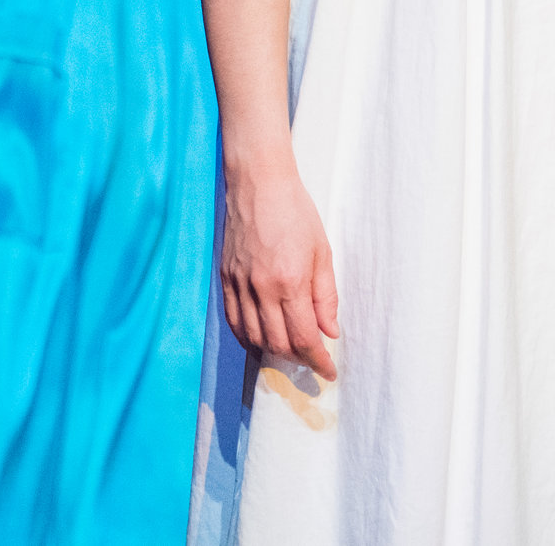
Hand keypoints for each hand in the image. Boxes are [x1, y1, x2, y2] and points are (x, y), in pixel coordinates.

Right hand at [218, 156, 340, 380]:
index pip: (304, 337)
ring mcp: (239, 283)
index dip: (318, 361)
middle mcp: (261, 287)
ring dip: (272, 351)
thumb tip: (330, 331)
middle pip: (277, 343)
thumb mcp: (322, 252)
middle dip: (297, 359)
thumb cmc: (295, 212)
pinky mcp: (224, 277)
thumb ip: (326, 296)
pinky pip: (233, 319)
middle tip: (312, 360)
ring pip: (252, 336)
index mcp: (290, 281)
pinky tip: (259, 338)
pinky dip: (246, 336)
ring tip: (289, 351)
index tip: (329, 371)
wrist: (258, 182)